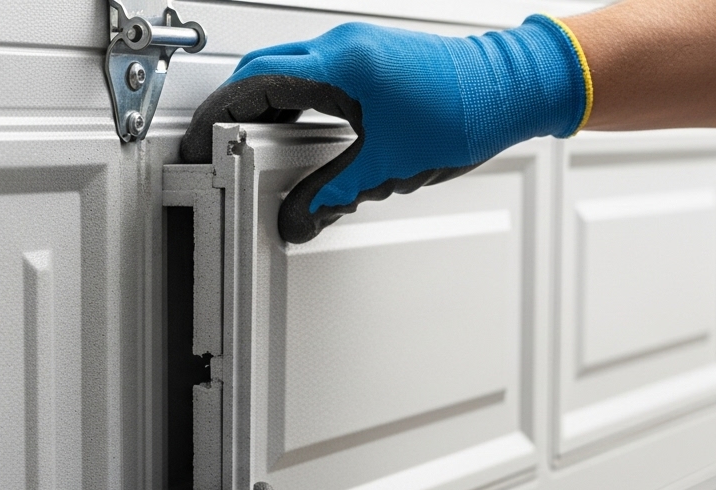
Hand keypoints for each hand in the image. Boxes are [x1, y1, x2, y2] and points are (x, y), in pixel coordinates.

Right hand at [180, 15, 590, 243]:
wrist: (515, 85)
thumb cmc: (467, 110)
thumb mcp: (389, 164)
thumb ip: (332, 194)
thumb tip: (297, 218)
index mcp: (341, 65)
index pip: (255, 83)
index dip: (218, 114)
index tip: (201, 139)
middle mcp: (343, 46)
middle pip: (261, 70)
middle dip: (231, 108)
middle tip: (214, 143)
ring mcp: (356, 45)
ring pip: (285, 68)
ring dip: (261, 103)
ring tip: (246, 142)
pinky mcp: (369, 54)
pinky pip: (311, 70)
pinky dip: (291, 98)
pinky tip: (292, 129)